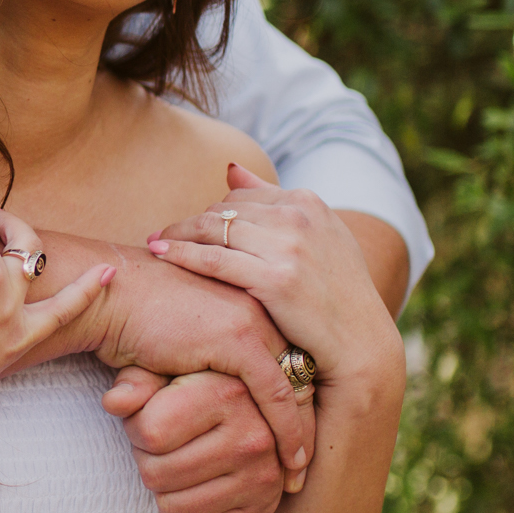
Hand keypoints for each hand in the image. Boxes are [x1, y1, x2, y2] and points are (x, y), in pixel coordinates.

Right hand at [79, 247, 316, 489]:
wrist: (108, 296)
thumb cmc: (134, 322)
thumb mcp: (183, 349)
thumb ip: (208, 371)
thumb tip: (215, 406)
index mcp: (253, 306)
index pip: (292, 363)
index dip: (298, 406)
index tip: (299, 445)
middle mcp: (262, 310)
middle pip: (303, 374)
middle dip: (308, 423)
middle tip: (304, 467)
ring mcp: (253, 321)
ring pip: (296, 385)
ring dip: (304, 432)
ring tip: (299, 472)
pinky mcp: (237, 337)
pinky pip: (274, 392)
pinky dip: (286, 429)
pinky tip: (289, 459)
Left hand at [103, 366, 289, 512]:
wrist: (260, 412)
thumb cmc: (198, 387)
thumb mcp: (168, 370)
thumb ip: (136, 382)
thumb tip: (112, 403)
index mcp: (226, 395)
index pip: (151, 433)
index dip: (134, 430)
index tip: (143, 420)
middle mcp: (251, 437)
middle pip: (157, 474)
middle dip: (146, 460)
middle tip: (157, 446)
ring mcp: (262, 477)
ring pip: (172, 507)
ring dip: (162, 489)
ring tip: (172, 463)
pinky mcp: (263, 507)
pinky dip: (184, 512)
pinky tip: (191, 485)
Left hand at [147, 164, 402, 387]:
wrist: (360, 344)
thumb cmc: (336, 294)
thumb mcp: (317, 236)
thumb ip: (273, 200)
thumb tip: (230, 167)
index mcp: (307, 201)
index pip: (241, 196)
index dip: (213, 212)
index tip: (191, 227)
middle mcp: (299, 216)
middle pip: (223, 210)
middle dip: (192, 224)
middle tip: (162, 234)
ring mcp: (288, 246)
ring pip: (213, 229)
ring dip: (178, 234)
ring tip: (153, 241)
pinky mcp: (276, 279)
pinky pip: (213, 259)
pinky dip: (181, 253)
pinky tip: (159, 253)